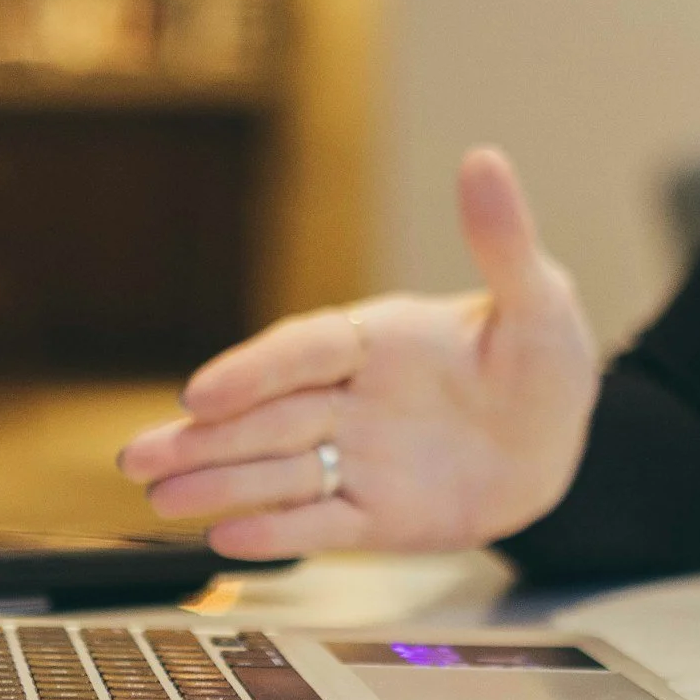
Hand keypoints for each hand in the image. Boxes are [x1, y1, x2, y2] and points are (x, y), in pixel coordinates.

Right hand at [118, 149, 599, 558]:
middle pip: (265, 418)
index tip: (200, 393)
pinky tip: (227, 539)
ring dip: (218, 485)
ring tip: (159, 499)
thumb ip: (502, 243)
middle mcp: (351, 398)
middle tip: (138, 455)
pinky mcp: (374, 515)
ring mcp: (357, 458)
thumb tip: (485, 159)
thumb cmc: (544, 363)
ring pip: (278, 472)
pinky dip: (277, 533)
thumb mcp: (538, 301)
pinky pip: (320, 524)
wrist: (562, 445)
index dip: (252, 372)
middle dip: (200, 439)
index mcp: (376, 339)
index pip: (304, 352)